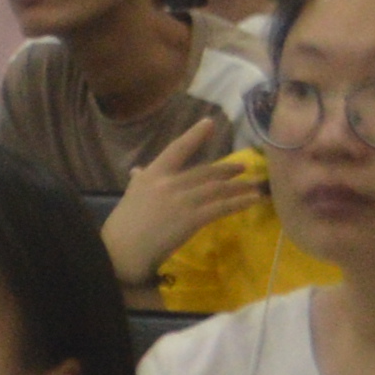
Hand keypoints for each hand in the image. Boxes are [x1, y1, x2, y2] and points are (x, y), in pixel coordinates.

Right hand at [105, 116, 259, 283]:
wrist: (121, 251)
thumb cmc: (123, 225)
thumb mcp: (130, 195)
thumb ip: (139, 180)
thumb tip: (137, 170)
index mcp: (152, 175)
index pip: (177, 149)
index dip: (194, 135)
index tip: (209, 123)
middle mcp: (168, 183)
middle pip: (205, 171)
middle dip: (227, 169)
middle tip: (243, 168)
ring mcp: (181, 201)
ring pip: (217, 188)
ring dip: (239, 187)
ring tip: (253, 187)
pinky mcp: (191, 218)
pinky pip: (221, 207)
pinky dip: (240, 203)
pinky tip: (252, 201)